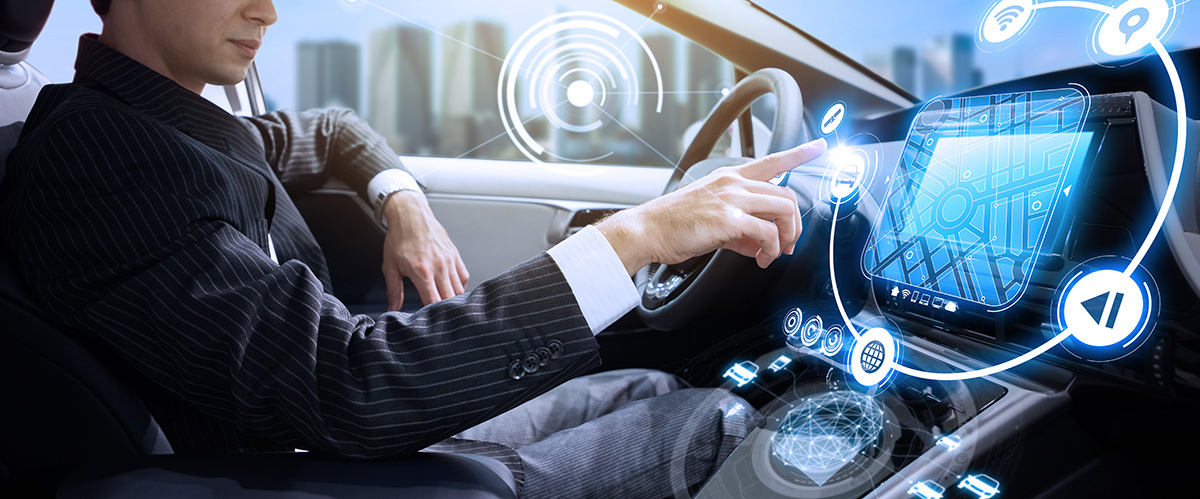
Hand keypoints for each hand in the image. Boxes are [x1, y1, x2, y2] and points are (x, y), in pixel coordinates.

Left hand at [380, 191, 469, 309]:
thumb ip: (393, 291)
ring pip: (460, 290)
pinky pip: (463, 277)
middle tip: (440, 319)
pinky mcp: (455, 255)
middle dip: (445, 311)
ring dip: (453, 300)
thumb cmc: (400, 238)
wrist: (411, 214)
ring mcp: (450, 260)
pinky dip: (459, 286)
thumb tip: (392, 309)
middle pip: (450, 299)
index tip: (430, 322)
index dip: (433, 316)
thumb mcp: (390, 266)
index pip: (433, 302)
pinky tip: (450, 289)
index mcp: (422, 271)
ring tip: (446, 307)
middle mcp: (439, 266)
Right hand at [597, 138, 826, 274]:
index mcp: (729, 177)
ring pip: (784, 210)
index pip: (772, 160)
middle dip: (794, 224)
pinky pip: (767, 232)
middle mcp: (733, 182)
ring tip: (773, 253)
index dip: (799, 154)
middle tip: (786, 245)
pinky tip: (761, 258)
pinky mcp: (729, 218)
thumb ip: (741, 229)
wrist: (648, 230)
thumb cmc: (673, 224)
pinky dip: (771, 248)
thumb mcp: (712, 220)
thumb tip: (759, 245)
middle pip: (787, 194)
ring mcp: (731, 198)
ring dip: (786, 237)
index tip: (819, 147)